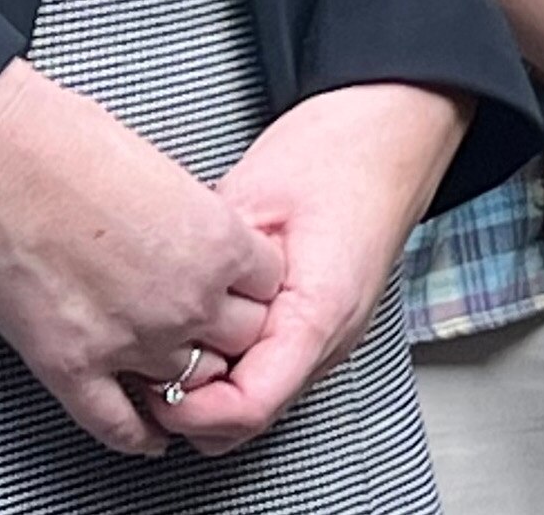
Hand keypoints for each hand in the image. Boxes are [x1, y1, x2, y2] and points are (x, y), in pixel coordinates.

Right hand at [0, 60, 280, 456]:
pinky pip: (121, 425)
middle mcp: (185, 299)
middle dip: (227, 332)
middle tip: (208, 323)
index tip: (237, 285)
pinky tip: (149, 431)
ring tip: (175, 366)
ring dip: (184, 377)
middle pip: (242, 342)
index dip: (252, 285)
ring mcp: (130, 340)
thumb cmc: (63, 142)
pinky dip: (140, 435)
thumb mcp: (161, 168)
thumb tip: (192, 240)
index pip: (271, 286)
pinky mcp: (72, 368)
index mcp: (216, 240)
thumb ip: (191, 220)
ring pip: (189, 386)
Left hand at [163, 83, 471, 458]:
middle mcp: (332, 337)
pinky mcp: (324, 319)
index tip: (149, 386)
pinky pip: (272, 367)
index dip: (188, 410)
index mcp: (319, 311)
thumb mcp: (253, 200)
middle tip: (147, 364)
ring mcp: (331, 333)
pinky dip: (234, 364)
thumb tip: (155, 305)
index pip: (249, 407)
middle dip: (193, 408)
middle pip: (252, 421)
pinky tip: (207, 327)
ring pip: (260, 399)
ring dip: (213, 388)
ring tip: (173, 342)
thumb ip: (209, 265)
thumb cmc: (339, 148)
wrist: (396, 123)